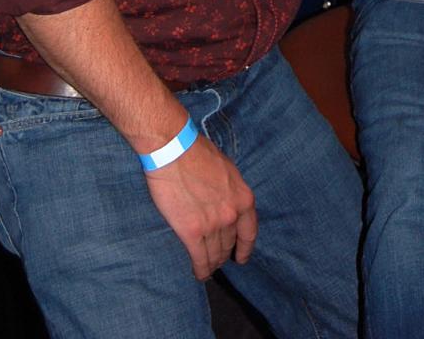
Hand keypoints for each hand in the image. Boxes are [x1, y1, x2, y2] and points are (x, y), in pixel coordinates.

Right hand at [145, 134, 256, 278]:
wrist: (174, 150)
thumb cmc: (196, 152)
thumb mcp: (226, 169)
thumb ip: (229, 190)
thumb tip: (225, 200)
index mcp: (243, 197)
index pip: (250, 231)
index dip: (246, 247)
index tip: (241, 256)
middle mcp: (232, 214)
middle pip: (230, 244)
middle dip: (224, 254)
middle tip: (218, 260)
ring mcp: (213, 225)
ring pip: (215, 254)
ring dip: (212, 263)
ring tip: (207, 268)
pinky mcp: (192, 232)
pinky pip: (199, 258)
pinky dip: (200, 269)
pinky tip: (198, 273)